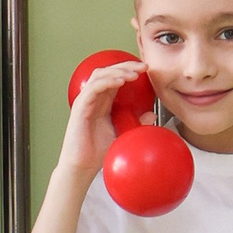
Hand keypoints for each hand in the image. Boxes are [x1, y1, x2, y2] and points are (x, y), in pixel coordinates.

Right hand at [60, 58, 150, 180]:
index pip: (115, 78)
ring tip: (133, 73)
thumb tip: (152, 115)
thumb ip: (136, 124)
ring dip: (117, 71)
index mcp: (103, 102)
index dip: (129, 70)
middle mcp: (93, 99)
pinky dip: (107, 81)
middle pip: (107, 71)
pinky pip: (93, 88)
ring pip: (99, 75)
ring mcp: (85, 102)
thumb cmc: (97, 152)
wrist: (83, 166)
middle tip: (142, 66)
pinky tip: (120, 81)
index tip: (146, 69)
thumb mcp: (123, 135)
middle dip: (125, 65)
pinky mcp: (80, 108)